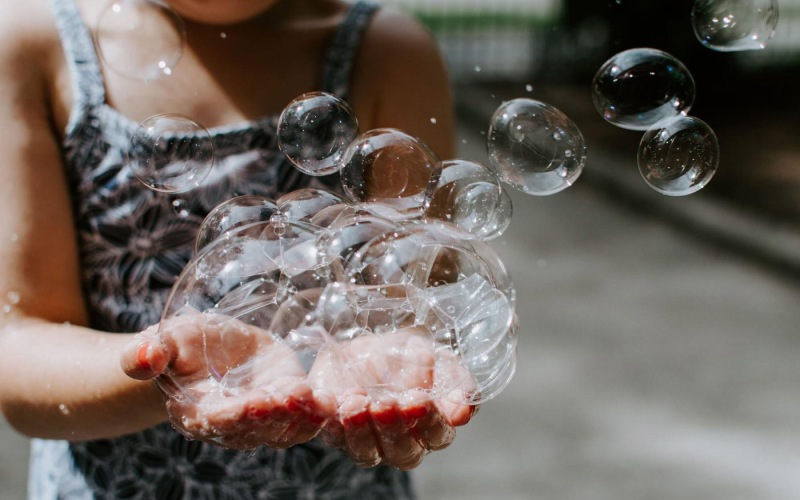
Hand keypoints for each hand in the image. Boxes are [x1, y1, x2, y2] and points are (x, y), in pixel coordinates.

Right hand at [121, 314, 334, 449]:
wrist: (206, 350)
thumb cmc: (180, 346)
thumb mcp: (164, 341)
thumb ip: (147, 353)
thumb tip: (138, 357)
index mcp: (198, 414)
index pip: (218, 421)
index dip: (237, 414)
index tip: (254, 401)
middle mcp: (232, 425)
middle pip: (257, 430)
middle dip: (276, 416)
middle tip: (293, 396)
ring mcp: (263, 419)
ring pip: (286, 429)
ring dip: (303, 417)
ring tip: (316, 397)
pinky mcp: (288, 405)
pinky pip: (307, 416)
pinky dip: (322, 411)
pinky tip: (339, 398)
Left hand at [307, 327, 477, 469]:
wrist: (364, 343)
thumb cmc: (406, 355)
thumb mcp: (435, 357)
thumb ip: (453, 381)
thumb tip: (464, 408)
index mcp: (431, 427)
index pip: (437, 435)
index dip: (431, 422)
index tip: (420, 399)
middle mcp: (399, 442)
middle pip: (403, 451)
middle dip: (394, 428)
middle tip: (386, 404)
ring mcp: (364, 441)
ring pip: (365, 451)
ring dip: (360, 428)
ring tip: (356, 402)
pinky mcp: (333, 431)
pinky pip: (328, 433)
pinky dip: (326, 416)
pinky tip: (327, 397)